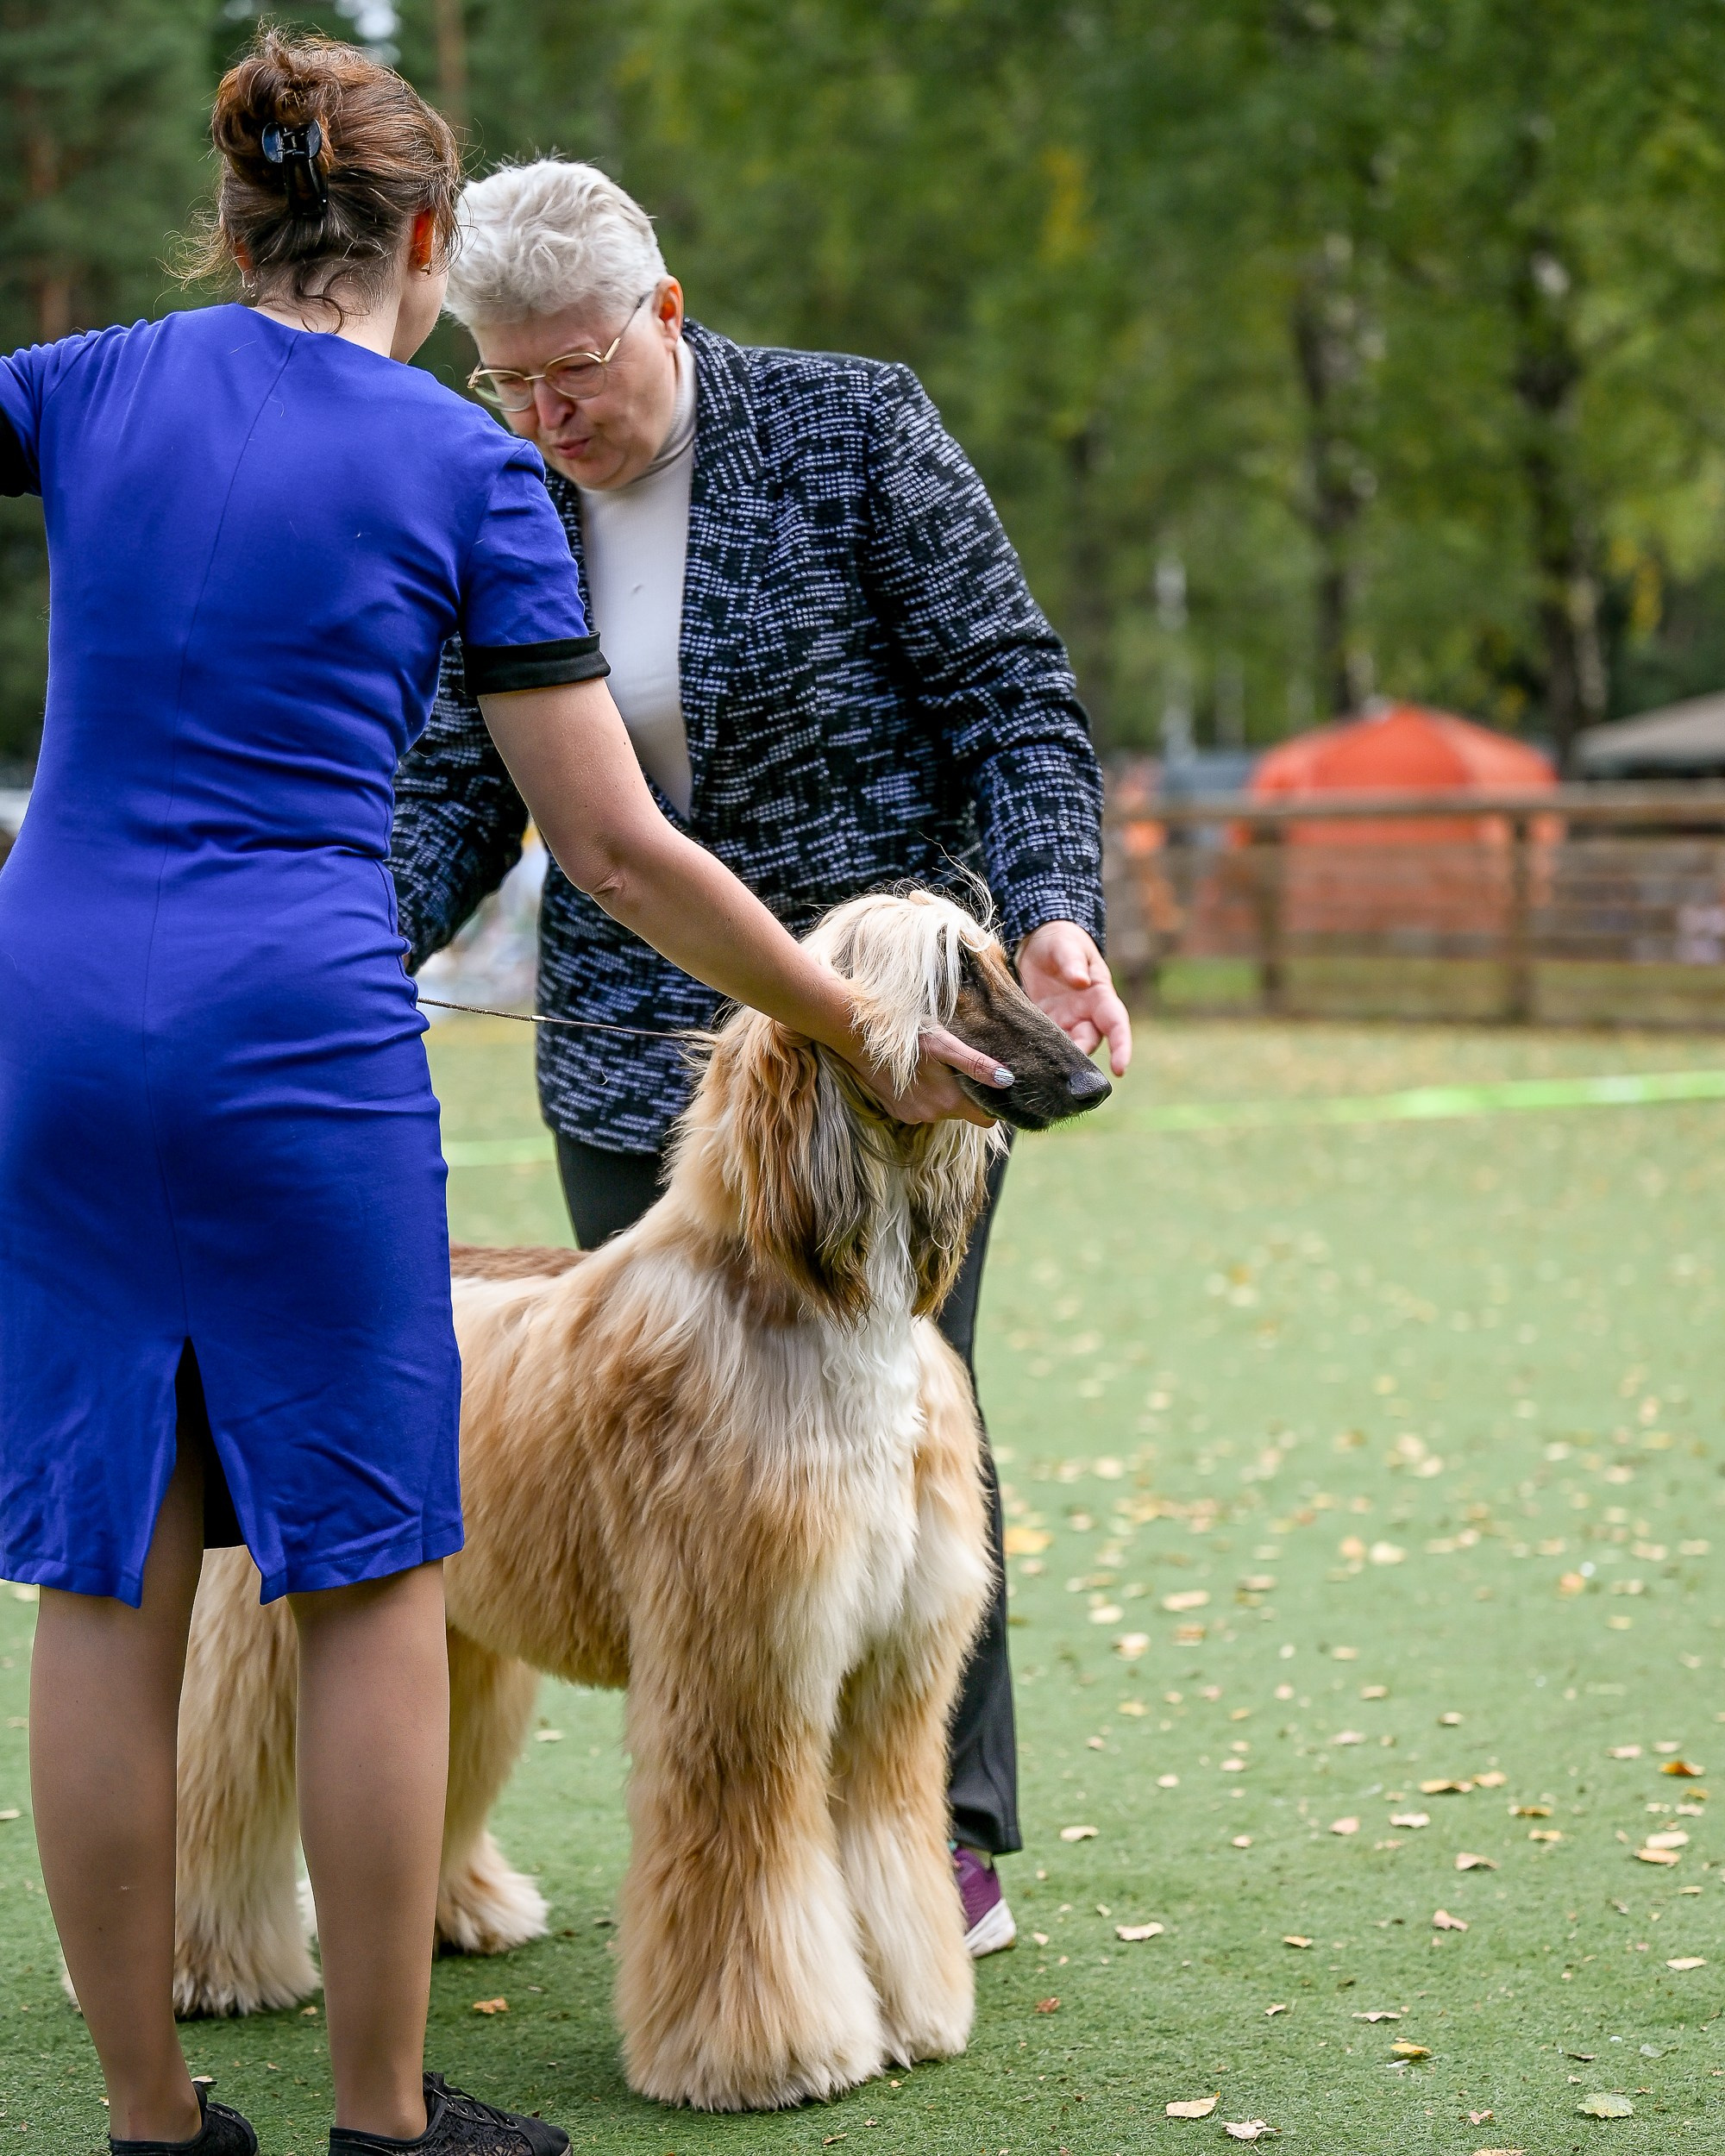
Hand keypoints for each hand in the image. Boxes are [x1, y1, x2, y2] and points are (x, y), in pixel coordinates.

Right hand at [843, 1024, 1012, 1127]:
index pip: (986, 1121)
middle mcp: (932, 1115)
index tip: (990, 1087)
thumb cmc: (907, 1036)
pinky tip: (916, 1075)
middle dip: (965, 1094)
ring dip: (944, 1094)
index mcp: (949, 1101)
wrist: (859, 1038)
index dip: (992, 1106)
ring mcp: (913, 1116)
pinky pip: (922, 1110)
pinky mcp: (897, 1113)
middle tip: (958, 1067)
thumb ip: (977, 1065)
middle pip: (963, 1113)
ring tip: (936, 1068)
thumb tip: (1008, 1081)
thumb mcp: (946, 1044)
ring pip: (942, 1111)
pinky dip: (924, 1096)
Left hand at [1017, 920, 1131, 1075]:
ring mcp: (1065, 1022)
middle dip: (1079, 1062)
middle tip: (1066, 1077)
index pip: (1116, 1025)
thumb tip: (1080, 981)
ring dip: (1057, 1062)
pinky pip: (1044, 1044)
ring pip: (1066, 1049)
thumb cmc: (1061, 941)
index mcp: (1100, 996)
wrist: (1039, 942)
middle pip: (1089, 1044)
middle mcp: (1086, 1015)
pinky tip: (1025, 1062)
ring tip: (1042, 1073)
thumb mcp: (1066, 945)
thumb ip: (1073, 962)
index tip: (1120, 1069)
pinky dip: (1037, 1053)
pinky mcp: (1044, 1025)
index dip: (1122, 1047)